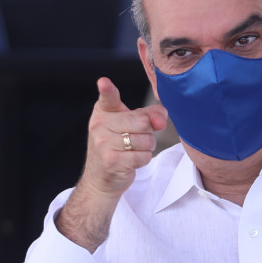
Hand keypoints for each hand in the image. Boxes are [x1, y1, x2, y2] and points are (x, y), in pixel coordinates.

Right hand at [55, 79, 165, 251]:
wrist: (100, 179)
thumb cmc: (117, 147)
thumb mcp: (129, 126)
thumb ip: (149, 115)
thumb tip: (161, 120)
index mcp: (103, 112)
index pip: (107, 98)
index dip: (107, 89)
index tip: (104, 82)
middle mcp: (100, 125)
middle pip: (143, 121)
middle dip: (148, 132)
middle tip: (135, 139)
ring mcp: (104, 144)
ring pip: (146, 140)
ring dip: (146, 148)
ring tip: (130, 151)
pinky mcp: (112, 161)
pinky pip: (143, 156)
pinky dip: (143, 160)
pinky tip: (130, 161)